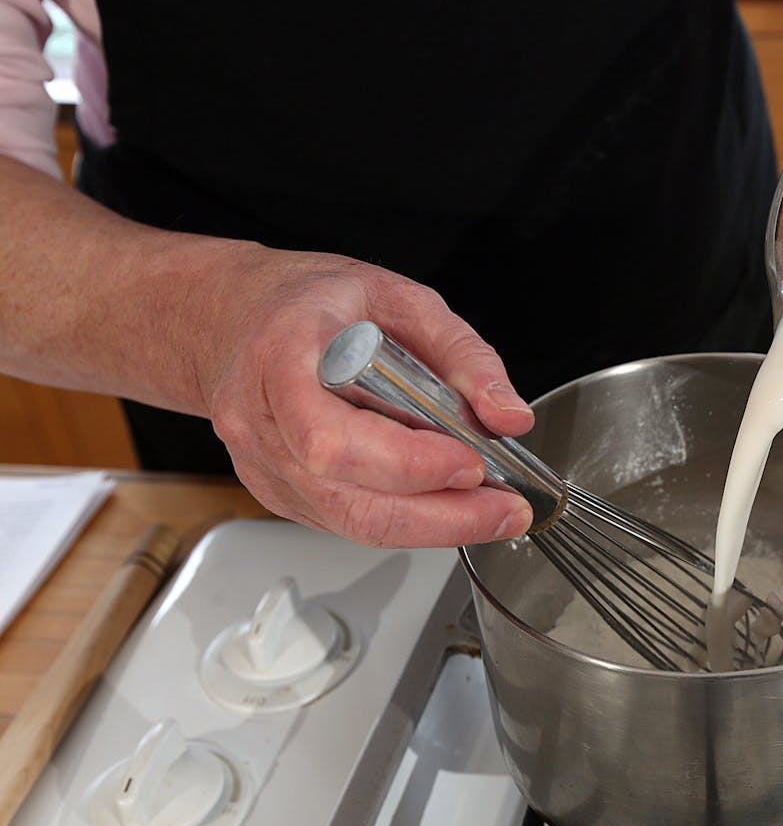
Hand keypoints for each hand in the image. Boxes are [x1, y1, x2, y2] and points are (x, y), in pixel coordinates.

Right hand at [200, 247, 536, 547]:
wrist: (231, 316)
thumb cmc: (308, 303)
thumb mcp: (396, 297)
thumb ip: (461, 353)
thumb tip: (508, 414)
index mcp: (281, 360)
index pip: (335, 440)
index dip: (409, 463)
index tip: (471, 460)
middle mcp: (261, 423)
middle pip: (348, 499)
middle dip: (439, 516)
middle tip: (504, 509)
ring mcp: (263, 465)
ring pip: (349, 523)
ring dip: (430, 528)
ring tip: (489, 512)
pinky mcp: (277, 491)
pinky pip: (344, 522)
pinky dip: (403, 522)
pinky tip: (444, 505)